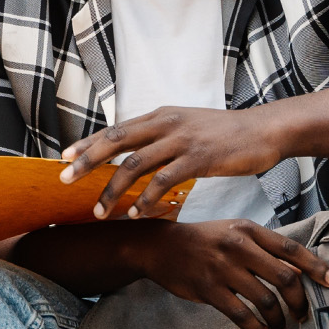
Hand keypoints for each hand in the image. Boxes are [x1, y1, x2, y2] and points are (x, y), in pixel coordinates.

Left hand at [61, 106, 283, 218]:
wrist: (264, 130)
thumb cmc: (224, 134)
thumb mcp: (185, 126)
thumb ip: (158, 137)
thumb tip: (131, 153)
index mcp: (159, 116)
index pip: (115, 129)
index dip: (87, 143)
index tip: (64, 157)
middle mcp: (165, 124)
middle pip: (116, 142)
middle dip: (86, 162)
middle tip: (64, 180)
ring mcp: (181, 140)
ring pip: (135, 164)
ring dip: (113, 190)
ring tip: (99, 211)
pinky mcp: (199, 158)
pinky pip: (164, 181)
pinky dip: (146, 198)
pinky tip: (136, 213)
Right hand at [144, 219, 328, 328]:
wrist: (160, 246)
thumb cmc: (202, 240)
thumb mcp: (234, 233)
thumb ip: (264, 248)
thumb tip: (299, 271)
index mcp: (248, 231)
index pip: (291, 249)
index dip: (316, 267)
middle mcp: (238, 247)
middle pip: (284, 278)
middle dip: (300, 301)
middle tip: (303, 313)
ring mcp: (222, 269)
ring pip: (265, 300)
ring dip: (279, 318)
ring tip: (281, 326)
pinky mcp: (209, 290)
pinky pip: (241, 315)